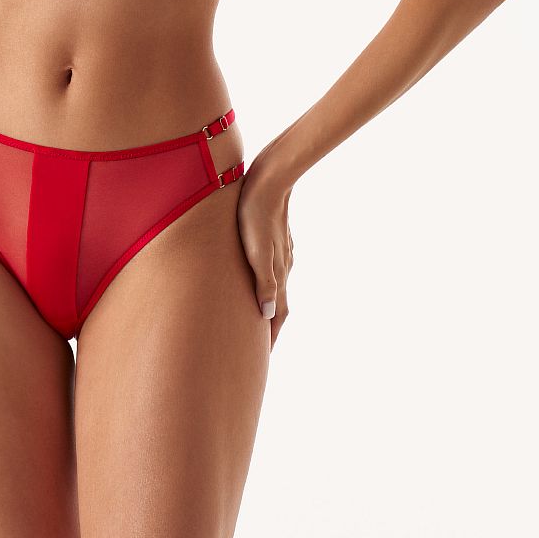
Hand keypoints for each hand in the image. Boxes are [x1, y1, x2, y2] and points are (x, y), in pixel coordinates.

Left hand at [236, 150, 294, 349]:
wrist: (271, 180)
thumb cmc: (255, 215)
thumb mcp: (257, 251)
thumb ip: (263, 283)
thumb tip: (266, 316)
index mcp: (278, 273)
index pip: (276, 314)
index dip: (270, 336)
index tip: (263, 356)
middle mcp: (284, 267)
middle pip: (279, 304)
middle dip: (270, 325)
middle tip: (261, 344)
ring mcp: (282, 253)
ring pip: (277, 286)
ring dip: (270, 305)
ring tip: (260, 318)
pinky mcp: (277, 240)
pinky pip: (274, 271)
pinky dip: (268, 285)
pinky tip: (262, 280)